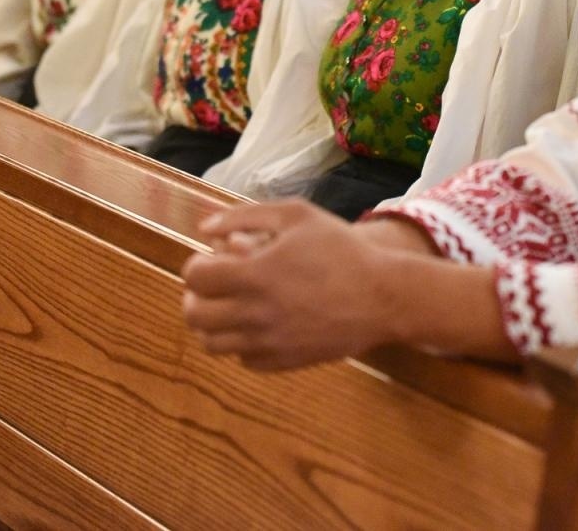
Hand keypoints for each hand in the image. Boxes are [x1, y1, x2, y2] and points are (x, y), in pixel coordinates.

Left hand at [181, 200, 401, 370]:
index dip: (195, 265)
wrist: (382, 297)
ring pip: (212, 343)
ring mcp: (267, 342)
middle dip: (195, 296)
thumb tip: (204, 229)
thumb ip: (245, 216)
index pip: (194, 277)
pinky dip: (240, 343)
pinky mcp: (282, 362)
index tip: (209, 260)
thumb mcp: (296, 215)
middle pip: (194, 315)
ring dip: (211, 323)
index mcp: (254, 274)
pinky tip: (257, 324)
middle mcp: (254, 313)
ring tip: (228, 307)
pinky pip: (243, 359)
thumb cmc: (340, 249)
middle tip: (211, 286)